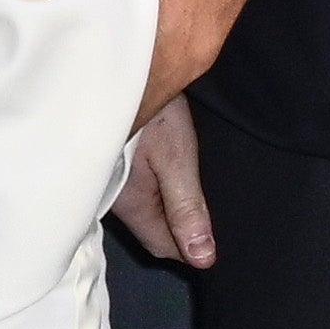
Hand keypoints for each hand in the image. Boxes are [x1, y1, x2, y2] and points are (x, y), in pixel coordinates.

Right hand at [113, 99, 216, 270]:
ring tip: (197, 188)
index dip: (191, 248)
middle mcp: (115, 199)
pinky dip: (159, 187)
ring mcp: (111, 181)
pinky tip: (173, 171)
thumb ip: (187, 209)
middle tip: (213, 209)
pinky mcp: (113, 163)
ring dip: (170, 206)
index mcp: (131, 205)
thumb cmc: (150, 111)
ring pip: (147, 209)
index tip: (218, 238)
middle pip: (153, 229)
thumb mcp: (176, 159)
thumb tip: (203, 258)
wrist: (126, 69)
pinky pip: (139, 189)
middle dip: (180, 228)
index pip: (163, 247)